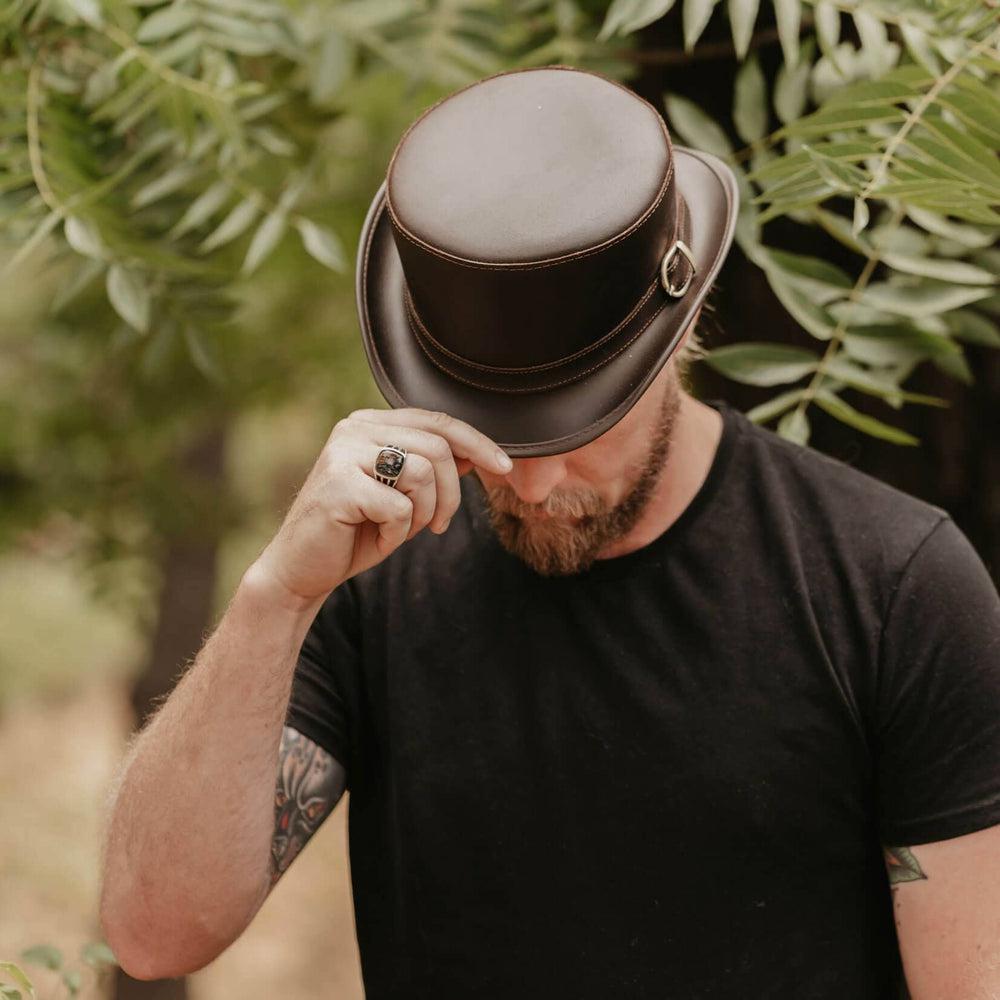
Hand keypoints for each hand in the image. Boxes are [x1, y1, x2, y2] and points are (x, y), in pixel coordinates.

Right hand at [248, 408, 512, 606]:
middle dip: (451, 494)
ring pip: (424, 473)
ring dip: (424, 514)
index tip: (505, 467)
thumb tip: (476, 453)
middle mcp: (353, 429)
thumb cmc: (356, 532)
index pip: (437, 421)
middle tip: (439, 525)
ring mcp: (343, 453)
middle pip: (438, 448)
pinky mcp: (339, 485)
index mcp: (369, 424)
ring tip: (401, 530)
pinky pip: (400, 507)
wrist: (302, 569)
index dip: (478, 443)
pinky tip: (377, 539)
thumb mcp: (402, 496)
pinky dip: (398, 534)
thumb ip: (431, 469)